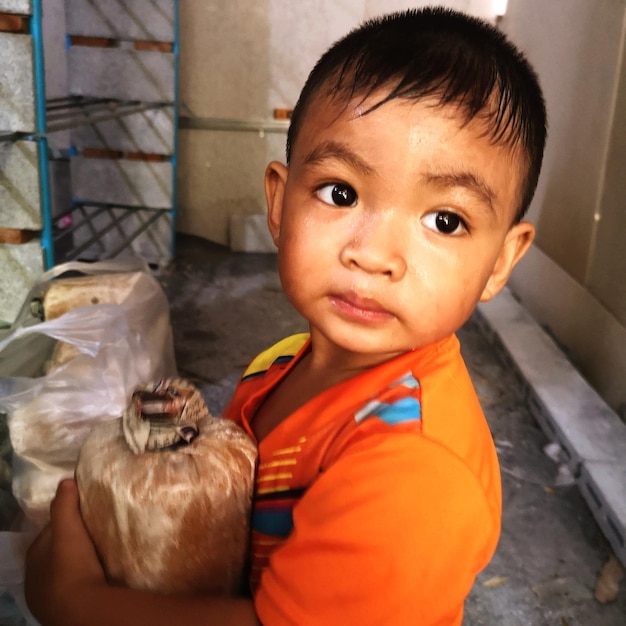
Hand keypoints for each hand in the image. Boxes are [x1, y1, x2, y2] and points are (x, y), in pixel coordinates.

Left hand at [24, 478, 105, 623]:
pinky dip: (84, 580)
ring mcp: (48, 597)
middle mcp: (35, 578)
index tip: (87, 514)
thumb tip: (66, 481)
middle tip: (96, 533)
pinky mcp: (63, 610)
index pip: (51, 530)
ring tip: (101, 553)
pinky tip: (98, 575)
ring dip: (79, 562)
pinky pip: (75, 587)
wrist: (81, 609)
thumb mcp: (68, 529)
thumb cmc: (72, 566)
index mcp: (34, 555)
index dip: (68, 520)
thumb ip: (64, 504)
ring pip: (65, 571)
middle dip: (74, 543)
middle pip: (57, 552)